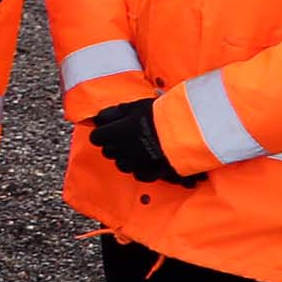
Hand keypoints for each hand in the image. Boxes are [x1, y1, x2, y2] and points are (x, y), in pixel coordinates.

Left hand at [90, 97, 205, 187]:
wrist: (185, 131)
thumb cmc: (160, 115)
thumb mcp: (136, 106)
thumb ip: (116, 113)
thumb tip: (102, 117)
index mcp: (116, 133)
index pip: (96, 137)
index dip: (102, 134)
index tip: (108, 130)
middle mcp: (122, 150)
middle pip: (108, 152)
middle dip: (113, 146)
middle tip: (125, 138)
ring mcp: (136, 163)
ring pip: (121, 165)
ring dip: (126, 158)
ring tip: (137, 149)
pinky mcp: (150, 172)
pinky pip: (139, 174)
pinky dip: (142, 169)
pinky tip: (148, 160)